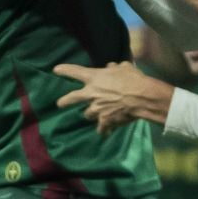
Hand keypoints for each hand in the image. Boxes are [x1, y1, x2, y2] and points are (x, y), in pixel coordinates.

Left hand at [52, 61, 171, 132]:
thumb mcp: (125, 68)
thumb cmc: (133, 79)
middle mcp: (91, 94)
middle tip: (59, 104)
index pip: (75, 72)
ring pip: (88, 114)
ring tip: (97, 115)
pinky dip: (104, 129)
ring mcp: (96, 109)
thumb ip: (115, 68)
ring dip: (92, 113)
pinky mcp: (104, 121)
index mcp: (95, 78)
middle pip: (72, 98)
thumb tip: (111, 67)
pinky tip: (106, 132)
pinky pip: (101, 128)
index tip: (56, 70)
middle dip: (64, 101)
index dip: (65, 70)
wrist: (141, 98)